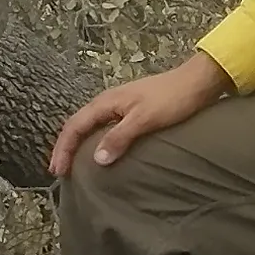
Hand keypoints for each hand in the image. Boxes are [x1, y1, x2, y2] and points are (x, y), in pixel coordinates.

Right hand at [49, 50, 233, 178]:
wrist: (197, 82)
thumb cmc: (171, 99)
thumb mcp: (144, 120)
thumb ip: (119, 137)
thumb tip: (97, 160)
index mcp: (106, 102)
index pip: (74, 126)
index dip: (63, 149)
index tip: (57, 172)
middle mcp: (108, 102)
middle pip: (78, 124)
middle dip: (65, 147)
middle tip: (59, 171)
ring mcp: (119, 105)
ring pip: (90, 125)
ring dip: (79, 144)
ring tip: (74, 164)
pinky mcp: (131, 110)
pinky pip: (103, 126)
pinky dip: (94, 140)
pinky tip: (101, 151)